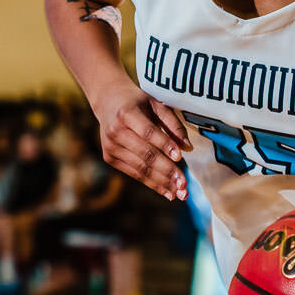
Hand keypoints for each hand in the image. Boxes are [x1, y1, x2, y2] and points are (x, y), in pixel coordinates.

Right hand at [86, 81, 190, 201]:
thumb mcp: (156, 104)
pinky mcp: (109, 158)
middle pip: (145, 154)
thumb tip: (188, 148)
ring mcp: (110, 146)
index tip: (180, 157)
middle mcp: (115, 131)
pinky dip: (152, 183)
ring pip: (140, 168)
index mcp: (127, 113)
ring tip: (180, 193)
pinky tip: (167, 191)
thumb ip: (173, 124)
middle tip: (184, 185)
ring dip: (162, 182)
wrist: (107, 101)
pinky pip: (134, 173)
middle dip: (167, 171)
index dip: (164, 145)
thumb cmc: (138, 102)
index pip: (148, 132)